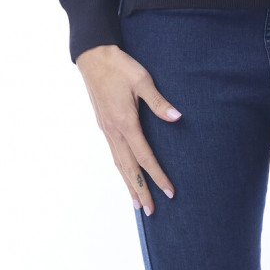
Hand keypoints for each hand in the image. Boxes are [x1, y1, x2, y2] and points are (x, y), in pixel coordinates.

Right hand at [75, 44, 180, 214]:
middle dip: (141, 191)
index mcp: (125, 122)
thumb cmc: (119, 66)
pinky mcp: (104, 126)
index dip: (157, 176)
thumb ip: (159, 102)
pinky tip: (126, 175)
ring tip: (138, 203)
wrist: (93, 57)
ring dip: (129, 184)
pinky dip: (122, 170)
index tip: (169, 191)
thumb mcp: (142, 80)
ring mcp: (106, 130)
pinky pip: (114, 154)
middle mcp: (113, 131)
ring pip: (119, 164)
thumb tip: (177, 117)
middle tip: (151, 211)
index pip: (145, 157)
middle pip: (129, 168)